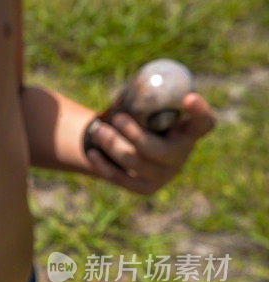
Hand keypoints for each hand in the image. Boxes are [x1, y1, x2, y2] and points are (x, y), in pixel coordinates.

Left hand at [87, 93, 214, 194]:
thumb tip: (139, 78)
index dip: (200, 113)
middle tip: (117, 118)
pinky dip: (104, 165)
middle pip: (161, 151)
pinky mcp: (144, 188)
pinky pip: (121, 178)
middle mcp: (180, 155)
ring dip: (113, 145)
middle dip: (136, 135)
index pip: (204, 123)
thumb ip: (146, 96)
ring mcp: (163, 175)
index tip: (188, 97)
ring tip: (97, 130)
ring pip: (136, 163)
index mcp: (187, 132)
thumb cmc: (137, 118)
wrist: (122, 147)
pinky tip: (92, 153)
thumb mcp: (145, 105)